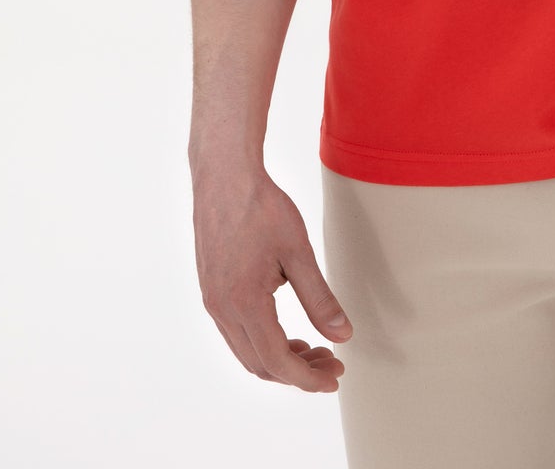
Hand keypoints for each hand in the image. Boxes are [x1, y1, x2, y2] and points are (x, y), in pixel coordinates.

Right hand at [191, 162, 353, 391]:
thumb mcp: (298, 252)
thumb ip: (320, 298)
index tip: (335, 378)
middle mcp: (222, 309)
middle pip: (260, 364)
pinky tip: (287, 329)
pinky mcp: (211, 290)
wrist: (224, 176)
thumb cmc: (262, 208)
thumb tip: (343, 337)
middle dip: (298, 372)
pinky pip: (237, 333)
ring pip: (246, 351)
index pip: (277, 361)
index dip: (307, 378)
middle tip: (332, 362)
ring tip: (314, 348)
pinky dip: (264, 341)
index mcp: (243, 303)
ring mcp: (212, 301)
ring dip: (280, 358)